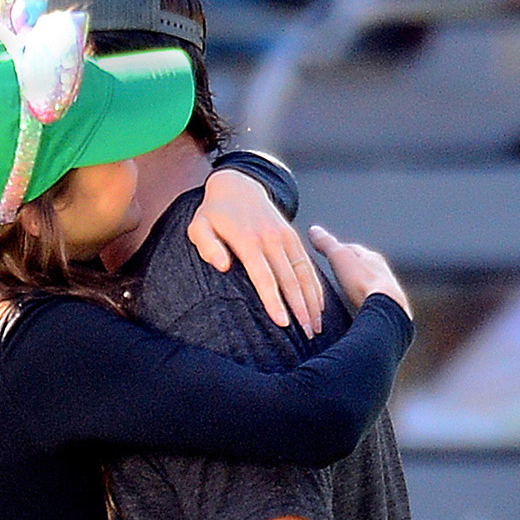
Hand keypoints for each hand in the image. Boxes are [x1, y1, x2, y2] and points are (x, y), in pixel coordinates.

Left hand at [188, 170, 324, 335]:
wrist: (237, 184)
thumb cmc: (214, 213)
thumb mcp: (199, 226)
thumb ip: (207, 246)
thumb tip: (221, 266)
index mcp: (248, 240)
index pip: (264, 276)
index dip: (274, 301)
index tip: (283, 322)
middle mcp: (270, 238)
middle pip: (289, 279)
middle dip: (300, 309)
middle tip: (307, 335)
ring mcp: (285, 236)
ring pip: (304, 273)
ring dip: (312, 301)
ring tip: (316, 327)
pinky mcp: (293, 237)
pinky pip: (308, 264)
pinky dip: (316, 286)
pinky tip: (320, 306)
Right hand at [307, 227, 410, 320]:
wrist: (386, 307)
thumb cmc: (364, 283)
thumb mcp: (339, 258)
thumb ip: (327, 244)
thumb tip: (315, 230)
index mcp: (370, 257)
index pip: (352, 248)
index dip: (338, 249)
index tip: (329, 250)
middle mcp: (381, 271)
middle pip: (364, 265)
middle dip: (352, 266)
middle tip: (340, 270)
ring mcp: (386, 290)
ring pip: (370, 283)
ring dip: (360, 284)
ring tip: (349, 290)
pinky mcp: (386, 307)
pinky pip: (373, 301)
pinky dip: (365, 301)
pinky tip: (360, 307)